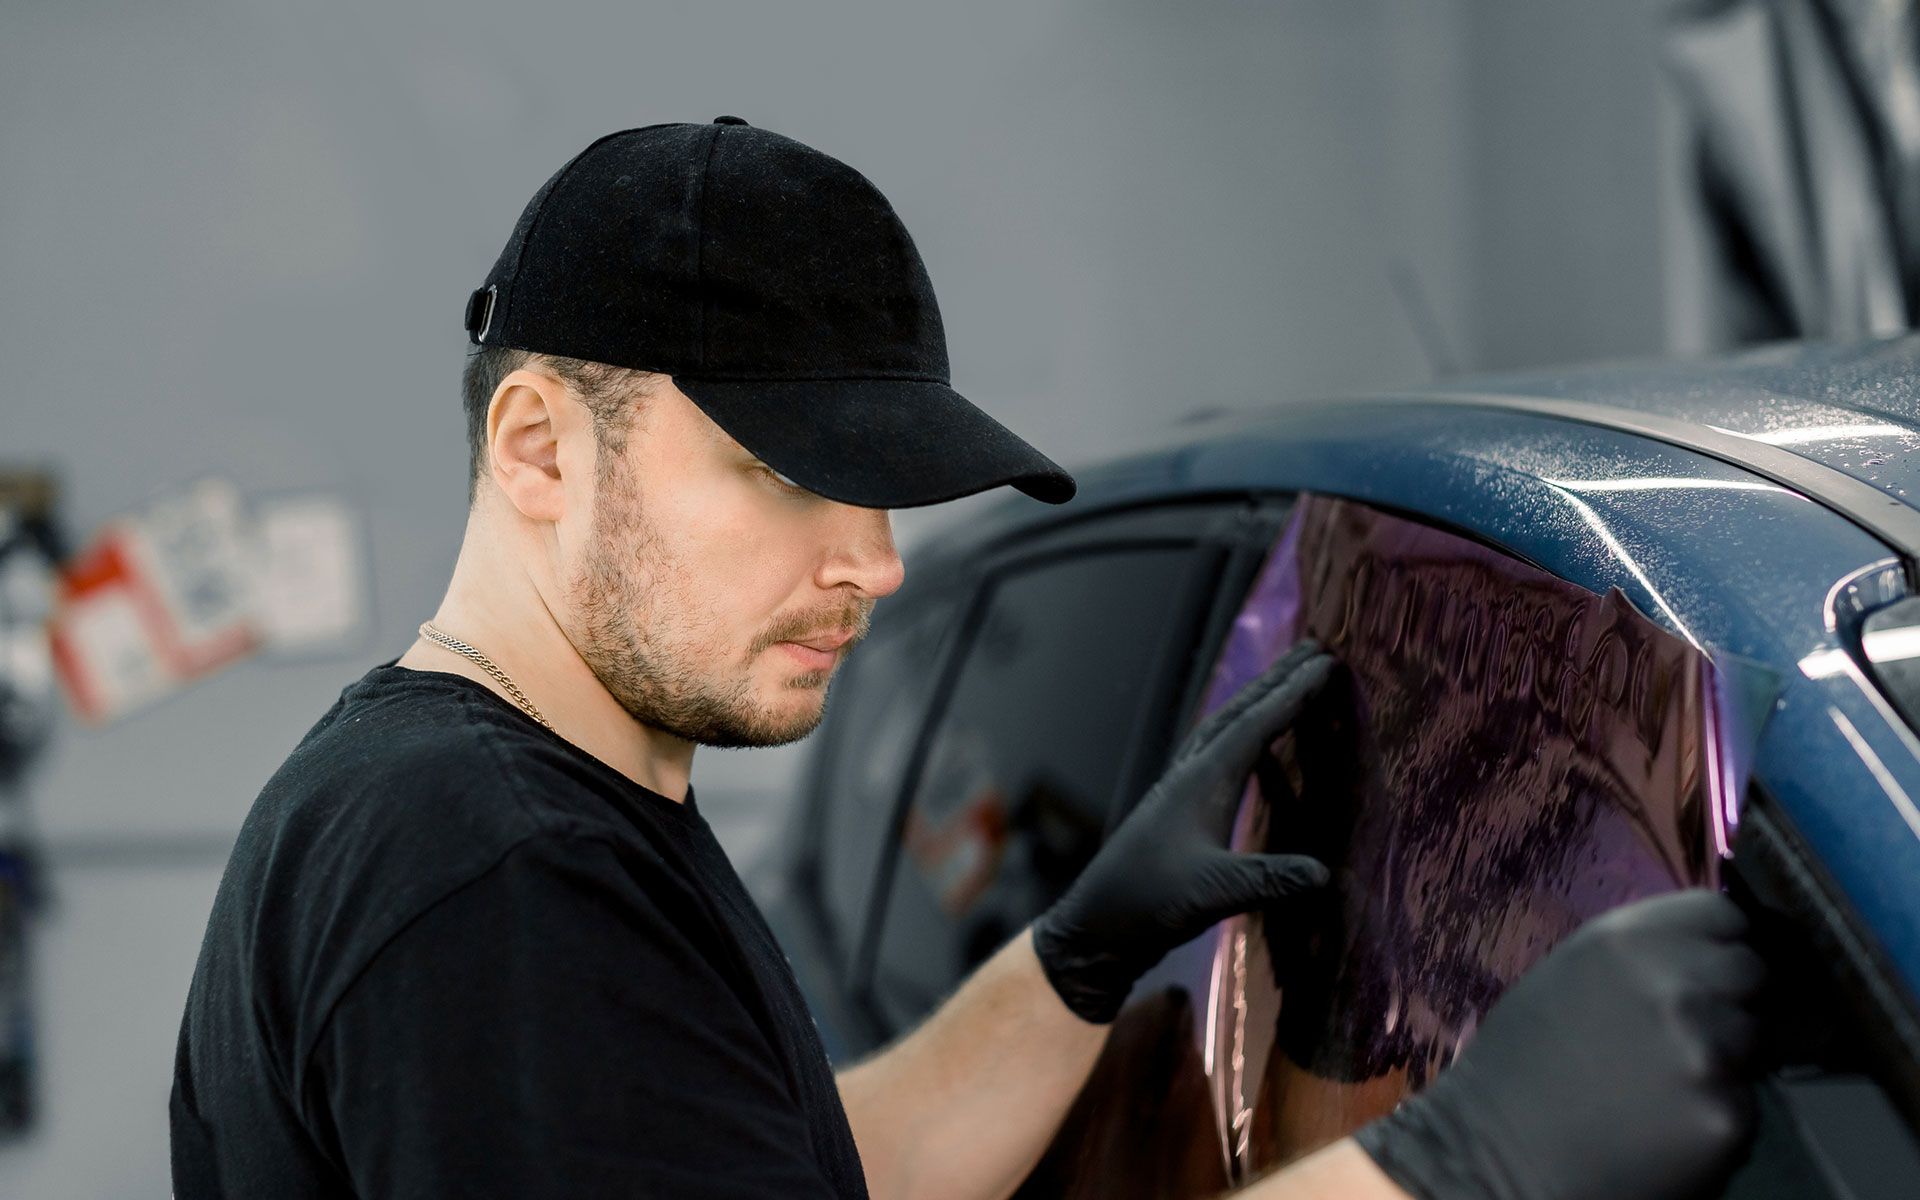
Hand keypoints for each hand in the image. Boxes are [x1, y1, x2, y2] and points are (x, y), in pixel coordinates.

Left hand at [1030, 639, 1336, 1023]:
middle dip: (1277, 681)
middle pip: (1238, 713)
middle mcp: (1189, 774)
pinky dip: (1241, 737)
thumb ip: (1269, 880)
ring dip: (1257, 702)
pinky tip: (1250, 747)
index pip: (1255, 724)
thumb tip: (1327, 873)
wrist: (1095, 928)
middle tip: (1314, 650)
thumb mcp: (1213, 893)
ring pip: (1224, 730)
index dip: (1292, 693)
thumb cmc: (1146, 905)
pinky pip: (1215, 754)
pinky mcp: (1176, 811)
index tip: (1326, 663)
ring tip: (1288, 682)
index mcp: (1201, 780)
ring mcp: (1179, 790)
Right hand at [1355, 889, 1767, 1199]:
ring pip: (1758, 1039)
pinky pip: (1749, 1102)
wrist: (1495, 1156)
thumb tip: (1702, 949)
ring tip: (1666, 1085)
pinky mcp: (1727, 1116)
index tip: (1707, 968)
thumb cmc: (1520, 1066)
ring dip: (1729, 1058)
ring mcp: (1708, 1051)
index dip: (1717, 943)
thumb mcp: (1569, 976)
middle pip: (1751, 972)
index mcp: (1626, 941)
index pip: (1721, 914)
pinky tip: (1668, 1125)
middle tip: (1686, 1035)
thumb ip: (1639, 955)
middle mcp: (1675, 984)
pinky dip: (1720, 1113)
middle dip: (1730, 999)